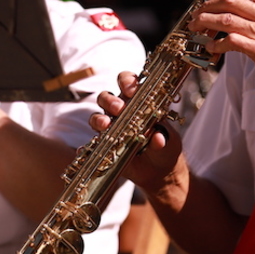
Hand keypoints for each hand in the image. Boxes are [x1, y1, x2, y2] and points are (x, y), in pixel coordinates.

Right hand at [94, 71, 182, 194]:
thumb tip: (158, 138)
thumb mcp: (169, 142)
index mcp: (138, 102)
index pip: (128, 82)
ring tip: (105, 125)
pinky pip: (91, 144)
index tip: (131, 90)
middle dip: (110, 100)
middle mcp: (122, 112)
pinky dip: (86, 146)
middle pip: (107, 97)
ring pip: (97, 116)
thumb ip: (163, 138)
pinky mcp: (105, 146)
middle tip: (119, 108)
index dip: (127, 81)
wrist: (159, 171)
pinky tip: (84, 149)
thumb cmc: (165, 148)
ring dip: (98, 119)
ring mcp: (111, 128)